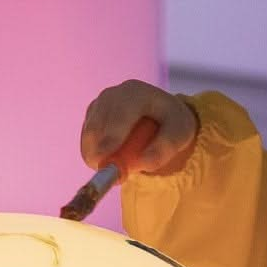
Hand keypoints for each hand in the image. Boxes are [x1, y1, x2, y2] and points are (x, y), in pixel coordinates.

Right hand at [80, 79, 198, 174]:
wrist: (161, 116)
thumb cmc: (172, 123)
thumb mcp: (180, 133)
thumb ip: (165, 147)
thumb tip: (142, 162)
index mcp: (136, 93)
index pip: (119, 112)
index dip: (111, 135)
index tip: (103, 157)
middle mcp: (113, 94)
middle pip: (97, 123)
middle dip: (98, 150)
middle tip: (107, 173)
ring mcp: (99, 104)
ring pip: (88, 134)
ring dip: (97, 155)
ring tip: (117, 167)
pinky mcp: (91, 117)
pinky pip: (86, 140)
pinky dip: (94, 154)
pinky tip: (110, 159)